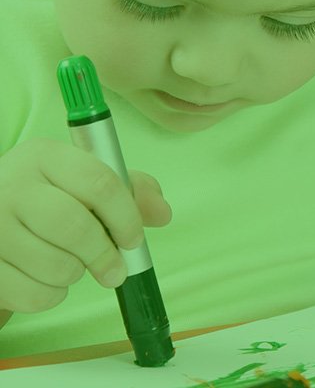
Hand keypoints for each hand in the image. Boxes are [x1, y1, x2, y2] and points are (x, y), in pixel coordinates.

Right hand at [0, 139, 171, 312]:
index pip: (99, 182)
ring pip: (55, 265)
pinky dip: (50, 295)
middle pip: (74, 226)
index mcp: (44, 156)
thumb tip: (163, 213)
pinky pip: (32, 294)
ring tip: (71, 265)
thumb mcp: (85, 183)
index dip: (126, 217)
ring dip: (75, 274)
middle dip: (104, 255)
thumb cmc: (50, 199)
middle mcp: (10, 184)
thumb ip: (130, 192)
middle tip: (115, 270)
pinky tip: (46, 280)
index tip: (133, 240)